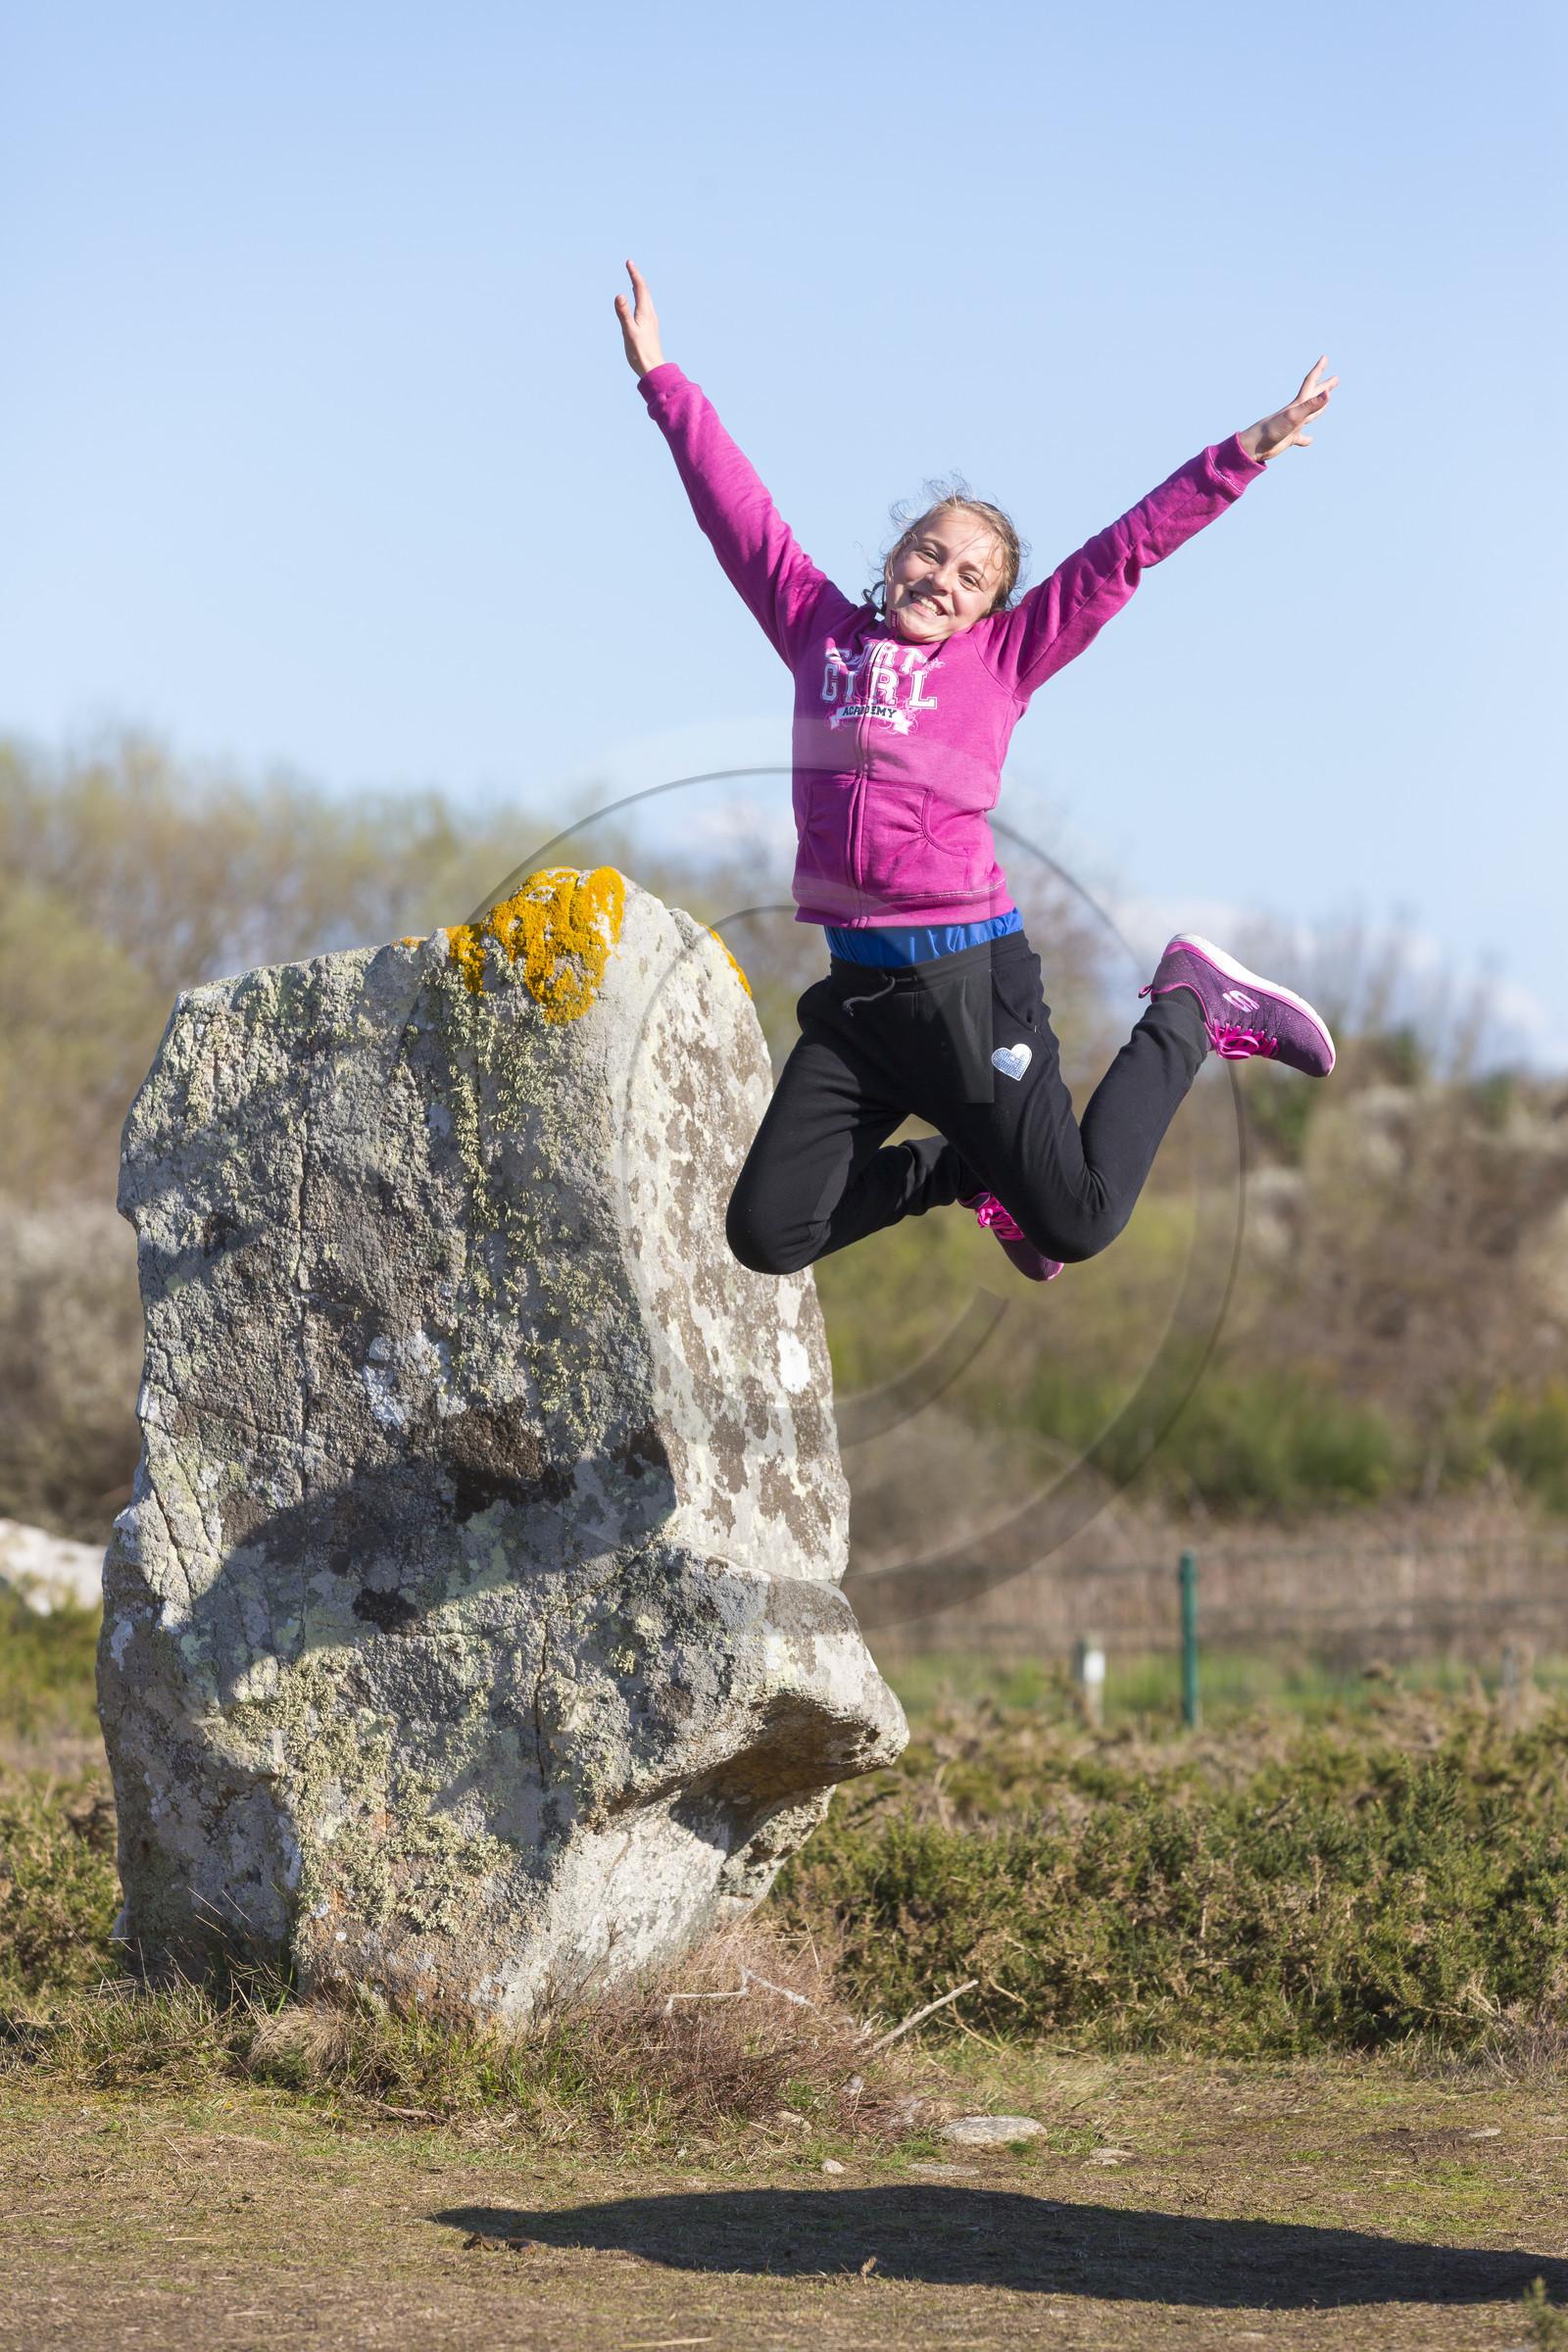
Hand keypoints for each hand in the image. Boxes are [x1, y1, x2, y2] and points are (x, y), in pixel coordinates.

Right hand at [615, 260, 664, 377]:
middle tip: (630, 266)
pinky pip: (646, 308)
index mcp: (645, 313)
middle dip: (637, 278)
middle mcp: (650, 315)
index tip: (629, 262)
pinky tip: (639, 304)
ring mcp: (651, 322)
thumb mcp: (629, 332)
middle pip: (645, 291)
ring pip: (646, 299)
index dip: (634, 274)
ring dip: (640, 288)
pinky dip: (641, 299)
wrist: (653, 369)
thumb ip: (624, 313)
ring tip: (634, 280)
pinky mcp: (650, 329)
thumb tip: (620, 295)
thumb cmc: (640, 353)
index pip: (640, 288)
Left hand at [1238, 357, 1337, 461]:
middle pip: (1314, 395)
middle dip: (1324, 386)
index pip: (1311, 382)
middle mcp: (1296, 412)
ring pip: (1310, 414)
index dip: (1318, 369)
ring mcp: (1293, 425)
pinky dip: (1306, 438)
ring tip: (1327, 402)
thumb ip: (1311, 405)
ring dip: (1319, 407)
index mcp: (1298, 404)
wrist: (1254, 446)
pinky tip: (1309, 440)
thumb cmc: (1272, 430)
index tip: (1324, 357)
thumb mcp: (1294, 416)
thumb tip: (1328, 394)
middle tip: (1336, 379)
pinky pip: (1301, 438)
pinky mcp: (1289, 439)